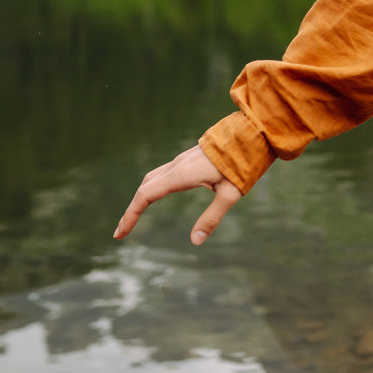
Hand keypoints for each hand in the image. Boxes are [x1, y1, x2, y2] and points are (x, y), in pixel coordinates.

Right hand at [114, 144, 241, 245]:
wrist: (252, 131)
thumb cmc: (244, 163)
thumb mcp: (231, 194)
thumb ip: (212, 217)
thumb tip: (196, 241)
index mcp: (182, 174)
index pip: (146, 195)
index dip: (131, 215)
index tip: (120, 234)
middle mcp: (178, 165)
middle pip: (145, 187)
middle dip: (132, 209)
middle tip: (123, 231)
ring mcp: (183, 159)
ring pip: (153, 178)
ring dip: (141, 197)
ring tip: (135, 216)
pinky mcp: (189, 157)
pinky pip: (163, 173)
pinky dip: (152, 187)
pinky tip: (156, 196)